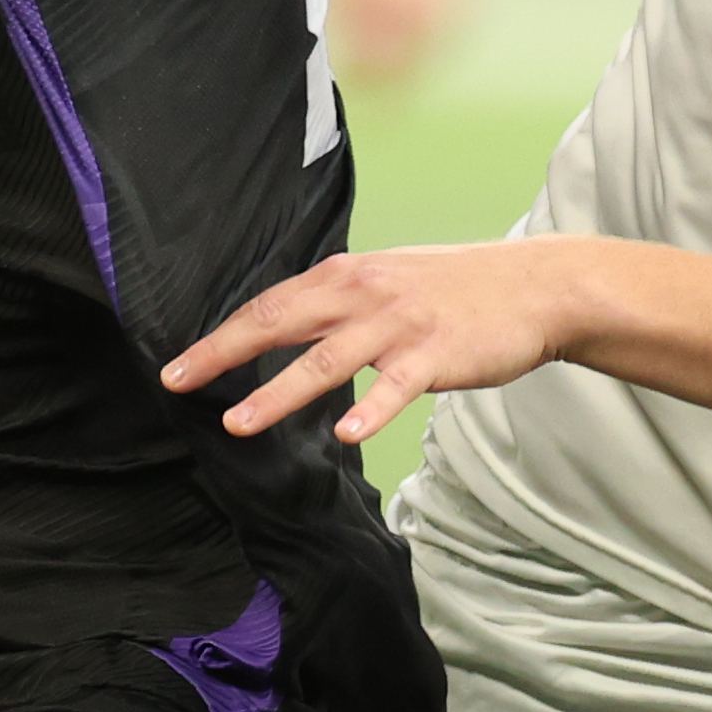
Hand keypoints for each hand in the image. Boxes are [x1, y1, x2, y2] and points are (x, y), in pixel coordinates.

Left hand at [160, 240, 600, 443]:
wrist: (535, 285)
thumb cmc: (457, 289)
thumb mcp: (388, 281)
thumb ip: (337, 303)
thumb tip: (286, 326)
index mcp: (346, 276)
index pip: (268, 305)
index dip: (220, 335)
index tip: (177, 365)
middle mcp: (364, 294)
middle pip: (279, 323)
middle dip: (223, 353)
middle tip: (178, 382)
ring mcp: (399, 325)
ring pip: (325, 360)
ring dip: (277, 394)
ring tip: (238, 423)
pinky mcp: (435, 355)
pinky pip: (396, 388)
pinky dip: (371, 410)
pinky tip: (347, 435)